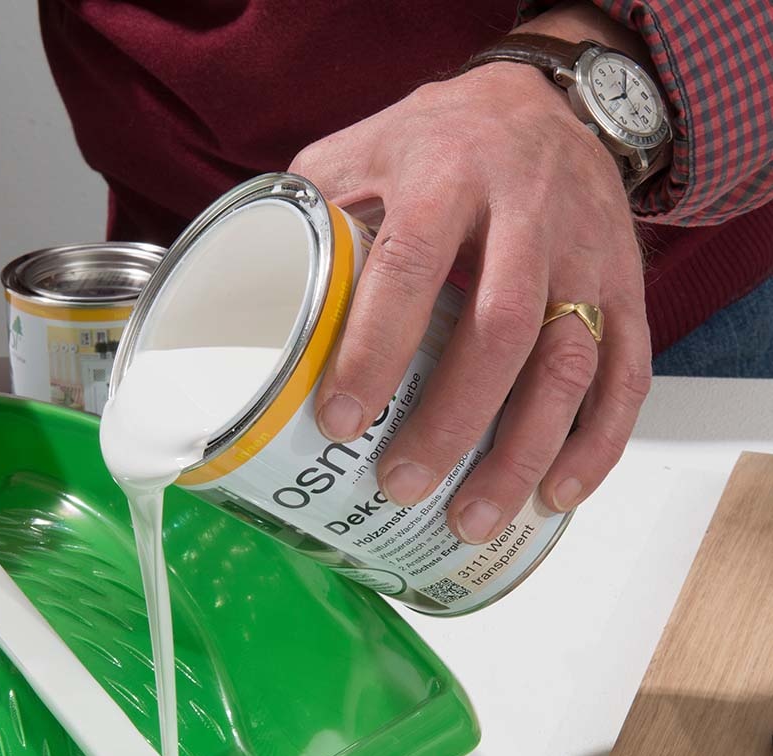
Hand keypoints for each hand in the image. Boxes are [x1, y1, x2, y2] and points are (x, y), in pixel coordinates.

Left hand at [290, 62, 649, 543]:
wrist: (545, 103)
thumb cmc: (441, 139)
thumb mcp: (363, 149)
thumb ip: (315, 216)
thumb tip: (261, 301)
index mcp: (445, 174)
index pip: (409, 267)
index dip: (375, 349)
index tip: (340, 422)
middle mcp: (526, 213)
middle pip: (501, 329)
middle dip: (452, 420)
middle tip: (401, 486)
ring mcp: (586, 254)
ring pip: (569, 362)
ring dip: (525, 450)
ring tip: (473, 518)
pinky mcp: (627, 287)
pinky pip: (627, 372)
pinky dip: (599, 441)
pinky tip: (557, 493)